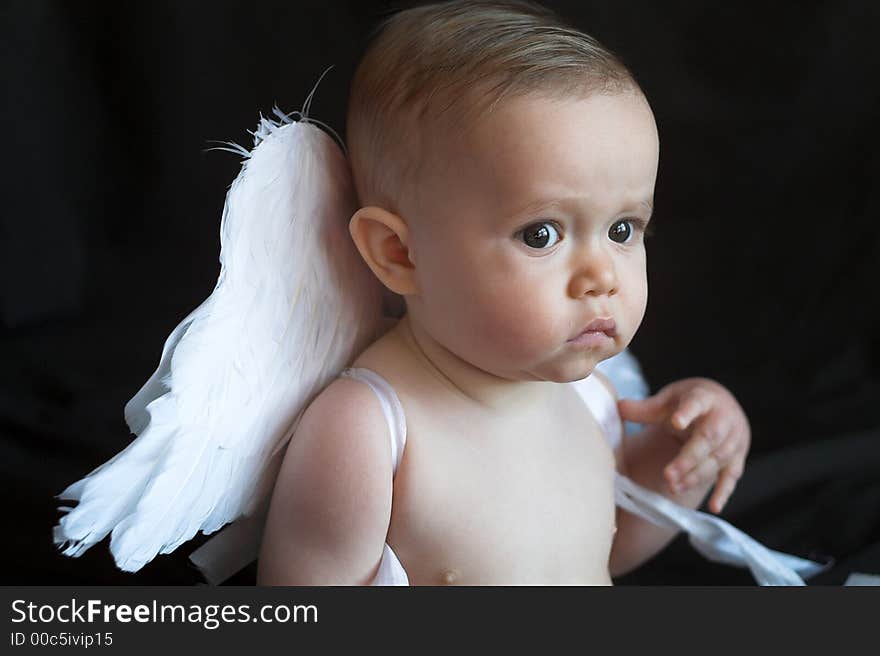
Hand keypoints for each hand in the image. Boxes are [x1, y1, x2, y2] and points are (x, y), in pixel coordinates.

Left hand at [617, 377, 750, 513]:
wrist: (721, 405)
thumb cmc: (689, 402)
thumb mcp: (669, 399)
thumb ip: (645, 407)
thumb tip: (618, 407)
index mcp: (705, 397)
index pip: (697, 403)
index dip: (687, 412)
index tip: (676, 422)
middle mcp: (724, 418)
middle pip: (708, 438)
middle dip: (688, 458)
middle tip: (667, 475)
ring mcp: (734, 439)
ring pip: (717, 460)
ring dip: (696, 475)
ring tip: (673, 486)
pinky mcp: (737, 457)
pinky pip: (732, 477)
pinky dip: (723, 492)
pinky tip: (714, 507)